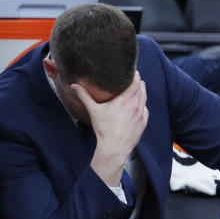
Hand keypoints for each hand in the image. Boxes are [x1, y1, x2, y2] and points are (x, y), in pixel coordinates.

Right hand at [74, 71, 148, 186]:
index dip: (136, 76)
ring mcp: (141, 115)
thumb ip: (84, 96)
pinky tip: (140, 104)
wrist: (115, 147)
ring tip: (139, 88)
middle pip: (141, 90)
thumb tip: (74, 85)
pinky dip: (143, 105)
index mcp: (125, 101)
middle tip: (136, 78)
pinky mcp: (143, 123)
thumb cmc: (104, 129)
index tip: (134, 71)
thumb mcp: (93, 110)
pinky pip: (145, 110)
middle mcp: (135, 106)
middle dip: (139, 83)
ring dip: (142, 92)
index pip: (135, 83)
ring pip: (144, 99)